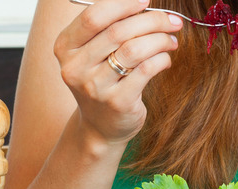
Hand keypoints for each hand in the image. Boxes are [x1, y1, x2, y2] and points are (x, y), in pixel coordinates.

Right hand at [54, 0, 182, 145]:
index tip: (146, 2)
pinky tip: (166, 59)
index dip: (123, 4)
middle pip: (118, 31)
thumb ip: (110, 28)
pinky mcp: (118, 102)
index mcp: (65, 47)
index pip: (94, 16)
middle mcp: (75, 67)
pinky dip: (161, 59)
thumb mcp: (94, 53)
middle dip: (151, 21)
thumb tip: (145, 6)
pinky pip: (146, 70)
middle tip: (172, 21)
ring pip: (134, 50)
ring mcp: (95, 87)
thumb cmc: (102, 81)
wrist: (100, 126)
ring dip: (159, 39)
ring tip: (171, 40)